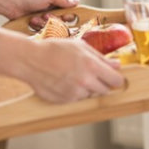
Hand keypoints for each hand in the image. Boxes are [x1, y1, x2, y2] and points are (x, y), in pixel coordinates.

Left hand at [0, 0, 78, 19]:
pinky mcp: (35, 23)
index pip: (69, 10)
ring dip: (43, 22)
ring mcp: (43, 15)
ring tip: (35, 17)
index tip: (64, 17)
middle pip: (61, 20)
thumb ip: (64, 0)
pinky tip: (31, 20)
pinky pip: (42, 29)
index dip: (68, 15)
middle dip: (54, 19)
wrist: (12, 3)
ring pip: (51, 25)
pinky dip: (36, 25)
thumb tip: (77, 1)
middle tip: (46, 15)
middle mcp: (51, 7)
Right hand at [0, 28, 123, 103]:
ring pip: (90, 95)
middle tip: (91, 74)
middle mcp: (85, 82)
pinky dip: (74, 93)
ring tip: (73, 75)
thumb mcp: (80, 47)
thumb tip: (117, 65)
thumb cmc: (55, 49)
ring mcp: (75, 94)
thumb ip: (101, 58)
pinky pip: (77, 100)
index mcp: (92, 66)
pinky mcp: (65, 102)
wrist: (31, 60)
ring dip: (87, 88)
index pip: (116, 81)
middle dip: (102, 83)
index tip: (114, 76)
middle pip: (105, 91)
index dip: (116, 78)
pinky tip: (65, 81)